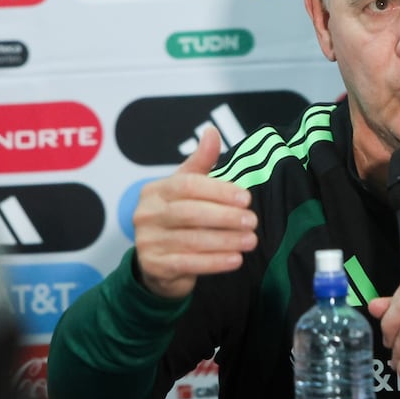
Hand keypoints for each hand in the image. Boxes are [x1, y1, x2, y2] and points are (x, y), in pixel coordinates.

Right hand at [132, 126, 257, 298]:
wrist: (159, 263)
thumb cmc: (178, 218)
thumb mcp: (187, 188)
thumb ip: (201, 163)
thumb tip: (212, 132)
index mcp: (156, 190)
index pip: (188, 185)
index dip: (219, 191)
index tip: (246, 198)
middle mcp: (146, 214)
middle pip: (190, 213)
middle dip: (226, 217)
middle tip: (252, 221)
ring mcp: (147, 241)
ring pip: (192, 240)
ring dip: (226, 241)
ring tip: (251, 241)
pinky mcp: (154, 266)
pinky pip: (188, 264)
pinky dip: (215, 262)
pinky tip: (236, 260)